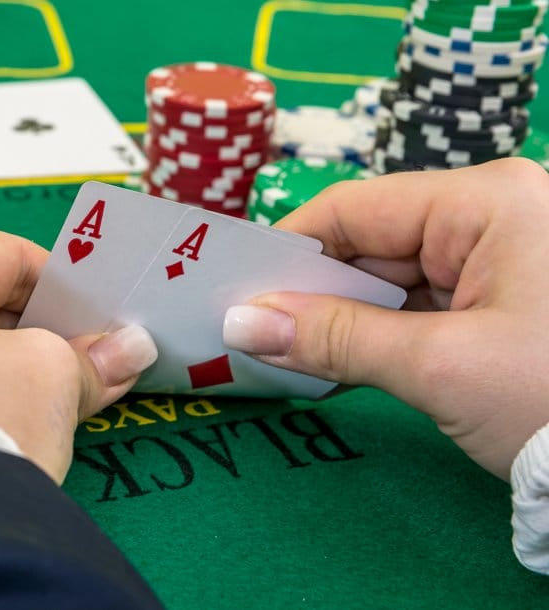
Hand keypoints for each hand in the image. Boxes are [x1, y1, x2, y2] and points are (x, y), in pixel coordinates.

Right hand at [222, 158, 548, 478]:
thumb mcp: (437, 366)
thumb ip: (332, 338)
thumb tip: (241, 324)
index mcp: (488, 202)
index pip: (357, 209)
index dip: (287, 249)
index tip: (233, 291)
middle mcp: (497, 215)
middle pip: (372, 245)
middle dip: (312, 294)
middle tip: (249, 336)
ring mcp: (506, 258)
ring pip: (393, 280)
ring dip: (342, 321)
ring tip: (286, 356)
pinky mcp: (509, 300)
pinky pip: (423, 307)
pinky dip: (380, 336)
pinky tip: (337, 363)